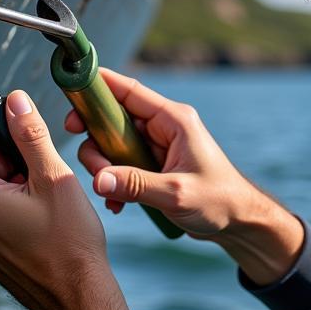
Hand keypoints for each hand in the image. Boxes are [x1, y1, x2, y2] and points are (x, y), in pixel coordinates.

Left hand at [0, 90, 129, 309]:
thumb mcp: (54, 177)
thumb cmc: (71, 240)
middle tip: (43, 158)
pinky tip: (42, 212)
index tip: (18, 117)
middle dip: (8, 153)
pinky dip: (13, 203)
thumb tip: (14, 101)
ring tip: (47, 188)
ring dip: (12, 179)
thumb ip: (30, 135)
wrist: (80, 297)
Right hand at [67, 69, 304, 284]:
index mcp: (174, 119)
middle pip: (114, 117)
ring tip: (109, 194)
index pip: (129, 91)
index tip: (71, 90)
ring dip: (104, 166)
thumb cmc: (219, 201)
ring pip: (114, 143)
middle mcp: (164, 126)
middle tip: (88, 162)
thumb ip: (135, 185)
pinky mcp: (155, 165)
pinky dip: (114, 181)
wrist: (239, 223)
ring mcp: (158, 145)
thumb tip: (97, 179)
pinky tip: (118, 205)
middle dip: (94, 138)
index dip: (98, 86)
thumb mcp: (175, 193)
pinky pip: (122, 164)